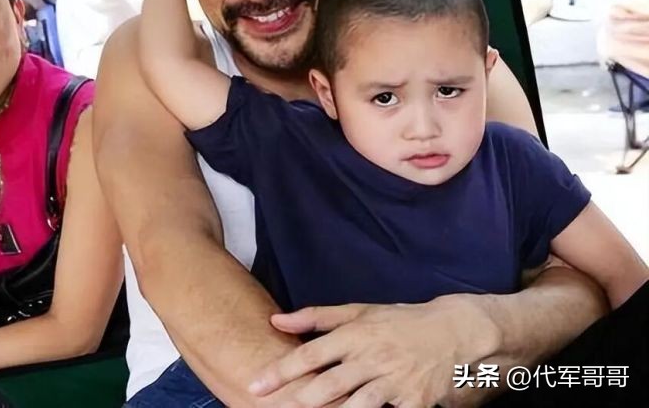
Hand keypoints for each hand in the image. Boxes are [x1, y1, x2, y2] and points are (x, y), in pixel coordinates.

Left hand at [249, 297, 500, 407]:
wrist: (455, 332)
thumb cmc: (399, 322)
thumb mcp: (359, 312)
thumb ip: (316, 317)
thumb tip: (276, 320)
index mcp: (355, 334)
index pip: (309, 355)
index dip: (280, 372)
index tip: (255, 385)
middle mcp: (371, 357)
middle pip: (327, 385)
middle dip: (298, 401)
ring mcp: (394, 381)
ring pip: (355, 406)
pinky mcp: (414, 401)